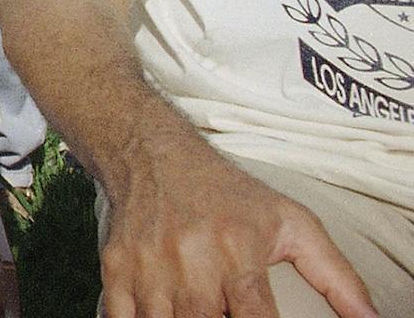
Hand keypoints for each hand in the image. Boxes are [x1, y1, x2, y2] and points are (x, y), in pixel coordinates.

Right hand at [100, 154, 377, 317]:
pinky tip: (161, 314)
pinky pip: (121, 317)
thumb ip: (337, 278)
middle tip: (224, 311)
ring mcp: (148, 265)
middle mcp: (190, 259)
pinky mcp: (116, 266)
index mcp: (237, 250)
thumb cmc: (225, 193)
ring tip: (197, 310)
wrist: (151, 152)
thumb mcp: (292, 224)